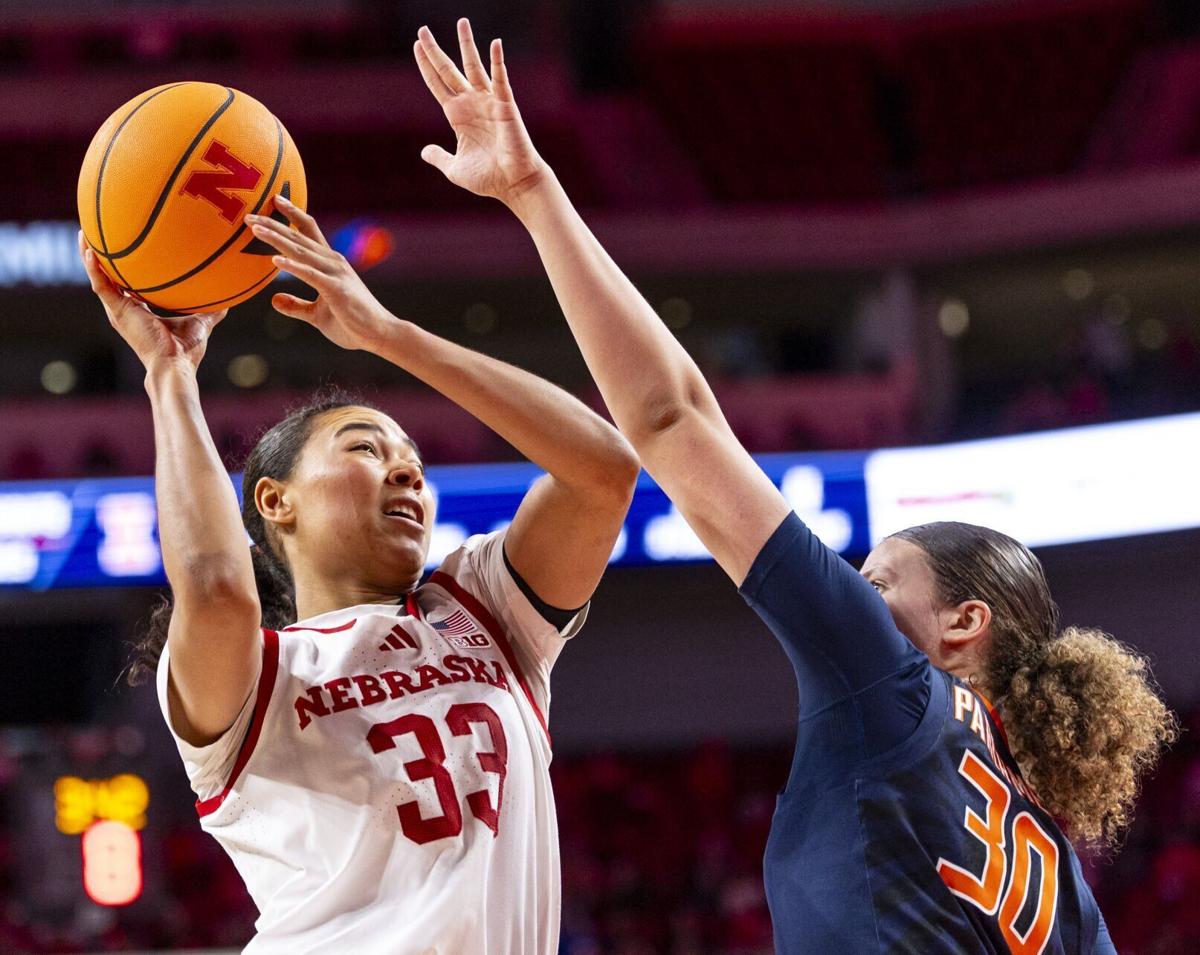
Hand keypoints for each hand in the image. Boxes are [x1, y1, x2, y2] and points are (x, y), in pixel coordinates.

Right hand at [78, 231, 225, 374]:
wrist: (174, 365)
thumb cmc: (186, 351)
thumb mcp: (200, 322)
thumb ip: (211, 311)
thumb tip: (227, 299)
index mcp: (138, 313)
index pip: (126, 287)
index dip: (123, 271)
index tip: (123, 253)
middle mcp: (124, 311)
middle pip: (107, 279)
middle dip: (101, 258)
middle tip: (95, 235)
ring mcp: (118, 312)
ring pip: (98, 278)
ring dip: (90, 256)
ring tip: (84, 234)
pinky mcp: (117, 312)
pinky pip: (101, 285)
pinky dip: (94, 268)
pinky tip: (91, 251)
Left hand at [244, 195, 396, 352]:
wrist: (380, 334)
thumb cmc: (352, 324)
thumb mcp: (317, 314)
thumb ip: (296, 306)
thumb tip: (274, 300)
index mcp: (329, 263)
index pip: (309, 231)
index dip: (291, 214)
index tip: (273, 200)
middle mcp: (332, 262)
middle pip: (299, 236)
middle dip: (273, 223)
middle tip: (248, 214)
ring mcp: (335, 274)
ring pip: (301, 250)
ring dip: (277, 238)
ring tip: (255, 228)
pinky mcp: (336, 290)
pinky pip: (310, 275)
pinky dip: (293, 265)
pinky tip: (275, 260)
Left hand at [415, 18, 547, 206]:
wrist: (513, 184)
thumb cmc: (488, 178)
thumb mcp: (454, 169)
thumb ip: (439, 157)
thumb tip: (424, 151)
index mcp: (458, 116)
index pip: (438, 84)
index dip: (426, 66)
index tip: (416, 46)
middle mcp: (472, 104)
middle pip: (449, 70)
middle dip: (435, 50)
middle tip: (422, 29)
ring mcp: (488, 102)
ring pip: (474, 67)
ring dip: (466, 44)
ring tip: (461, 22)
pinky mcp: (505, 105)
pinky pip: (500, 79)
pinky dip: (498, 61)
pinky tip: (495, 43)